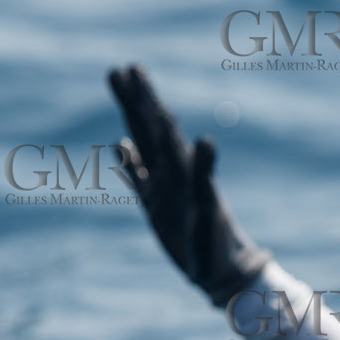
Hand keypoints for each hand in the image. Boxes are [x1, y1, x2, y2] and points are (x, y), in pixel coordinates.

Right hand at [108, 64, 270, 307]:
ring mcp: (163, 188)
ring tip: (119, 97)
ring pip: (142, 146)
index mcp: (182, 167)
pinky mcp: (156, 207)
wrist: (219, 271)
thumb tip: (206, 140)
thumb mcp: (208, 205)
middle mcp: (172, 172)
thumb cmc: (217, 241)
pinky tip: (120, 145)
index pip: (160, 125)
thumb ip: (204, 172)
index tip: (134, 68)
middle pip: (148, 128)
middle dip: (135, 99)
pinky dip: (129, 162)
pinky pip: (139, 178)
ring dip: (131, 119)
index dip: (147, 98)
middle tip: (120, 68)